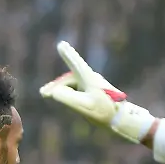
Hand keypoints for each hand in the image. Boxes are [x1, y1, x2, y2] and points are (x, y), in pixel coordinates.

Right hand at [39, 41, 155, 143]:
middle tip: (43, 93)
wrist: (121, 119)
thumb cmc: (103, 112)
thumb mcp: (83, 106)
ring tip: (48, 96)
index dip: (68, 55)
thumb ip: (66, 98)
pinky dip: (68, 93)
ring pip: (72, 84)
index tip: (61, 45)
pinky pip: (77, 89)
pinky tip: (66, 101)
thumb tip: (55, 92)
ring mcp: (92, 84)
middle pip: (69, 78)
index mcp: (89, 78)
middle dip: (56, 85)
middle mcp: (90, 78)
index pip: (75, 64)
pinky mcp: (93, 91)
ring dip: (61, 90)